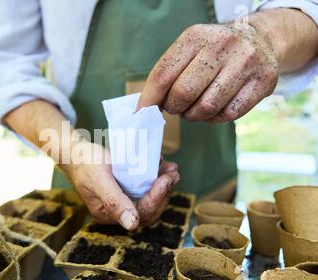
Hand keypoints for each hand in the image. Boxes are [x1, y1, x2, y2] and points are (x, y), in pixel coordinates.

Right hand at [63, 142, 179, 229]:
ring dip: (164, 185)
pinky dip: (157, 178)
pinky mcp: (128, 188)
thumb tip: (132, 225)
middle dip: (164, 192)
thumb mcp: (99, 180)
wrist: (76, 152)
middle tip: (173, 174)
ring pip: (151, 199)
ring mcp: (124, 199)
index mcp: (108, 214)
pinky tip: (162, 166)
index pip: (140, 214)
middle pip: (149, 209)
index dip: (156, 198)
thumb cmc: (85, 164)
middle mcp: (118, 210)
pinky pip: (147, 188)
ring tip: (172, 169)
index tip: (165, 180)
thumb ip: (114, 201)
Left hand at [138, 22, 278, 122]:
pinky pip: (228, 114)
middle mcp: (222, 45)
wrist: (262, 39)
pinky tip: (212, 111)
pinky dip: (214, 119)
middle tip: (175, 108)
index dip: (149, 99)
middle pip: (184, 93)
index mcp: (197, 36)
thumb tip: (147, 107)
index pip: (164, 74)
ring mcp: (245, 63)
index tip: (142, 113)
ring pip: (206, 107)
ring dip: (193, 115)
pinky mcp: (263, 82)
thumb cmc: (215, 51)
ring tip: (193, 109)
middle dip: (173, 107)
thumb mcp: (191, 49)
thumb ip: (169, 73)